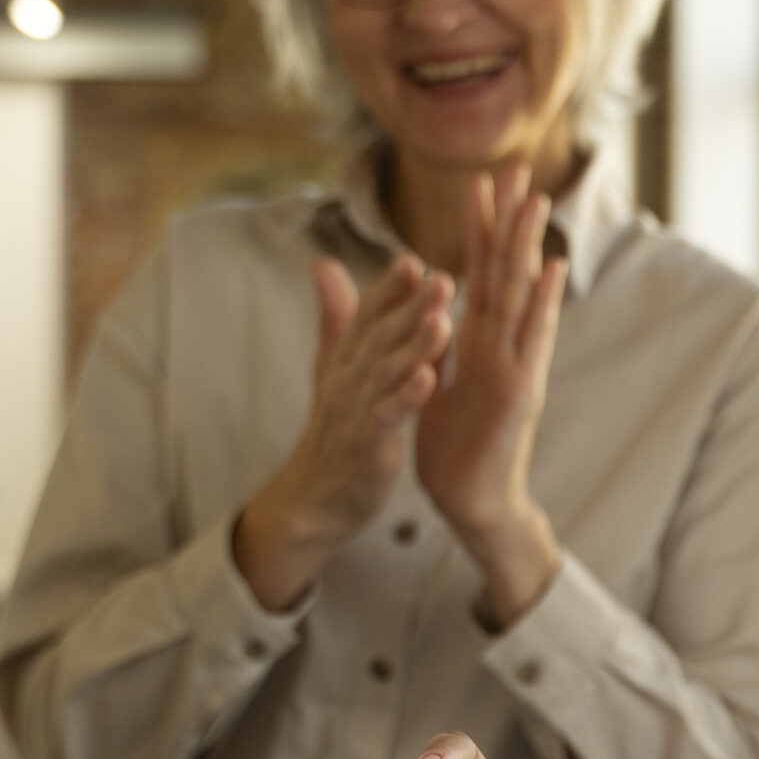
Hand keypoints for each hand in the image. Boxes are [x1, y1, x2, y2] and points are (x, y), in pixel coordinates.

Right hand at [235, 256, 451, 608]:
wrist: (316, 498)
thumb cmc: (335, 429)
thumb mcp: (333, 368)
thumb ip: (337, 317)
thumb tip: (324, 264)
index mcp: (346, 360)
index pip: (367, 315)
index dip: (389, 288)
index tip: (414, 260)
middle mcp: (348, 379)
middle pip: (380, 336)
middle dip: (410, 306)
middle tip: (442, 277)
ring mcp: (356, 411)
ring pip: (387, 371)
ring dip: (415, 345)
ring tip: (442, 320)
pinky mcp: (368, 444)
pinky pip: (389, 416)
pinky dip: (407, 397)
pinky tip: (429, 379)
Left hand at [413, 166, 569, 625]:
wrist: (472, 502)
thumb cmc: (456, 448)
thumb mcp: (437, 381)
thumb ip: (438, 343)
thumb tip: (430, 311)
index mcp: (481, 342)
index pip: (481, 273)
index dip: (480, 227)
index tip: (481, 182)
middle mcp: (506, 346)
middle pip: (506, 270)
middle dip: (509, 218)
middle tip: (517, 166)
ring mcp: (517, 365)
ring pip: (521, 294)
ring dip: (528, 245)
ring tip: (536, 199)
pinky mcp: (519, 391)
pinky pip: (532, 340)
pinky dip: (542, 303)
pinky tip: (549, 269)